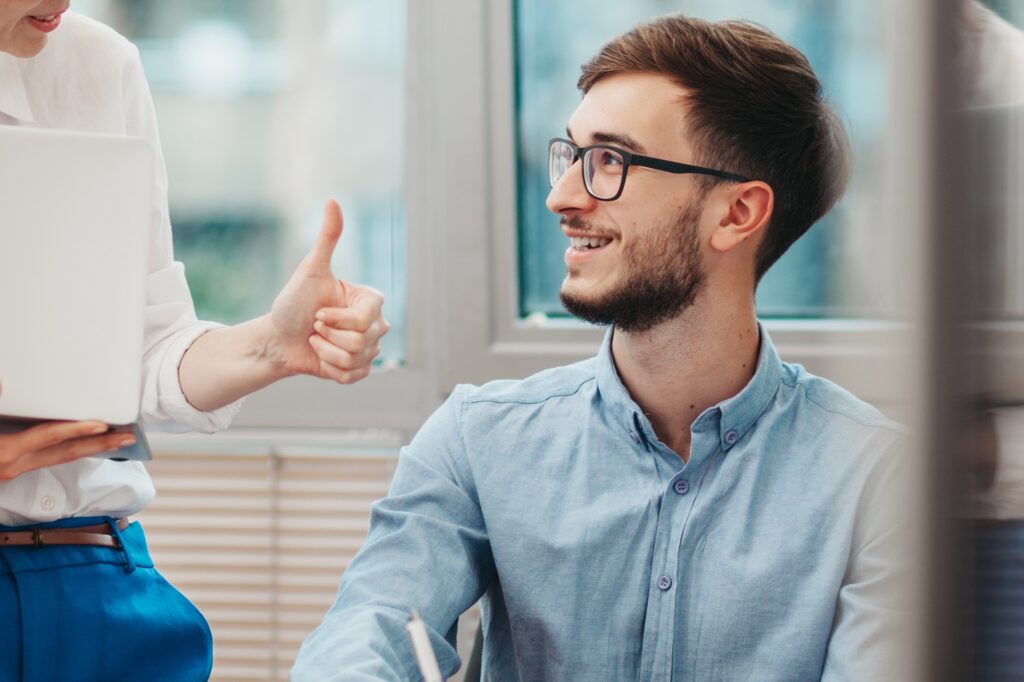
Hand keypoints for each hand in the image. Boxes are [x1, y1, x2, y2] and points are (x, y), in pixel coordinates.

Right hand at [0, 420, 137, 481]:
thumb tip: (2, 383)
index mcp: (7, 452)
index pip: (50, 437)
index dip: (76, 430)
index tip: (103, 426)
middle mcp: (17, 465)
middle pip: (67, 453)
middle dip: (100, 446)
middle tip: (129, 438)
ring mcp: (16, 471)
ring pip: (61, 459)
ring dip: (90, 449)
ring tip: (116, 441)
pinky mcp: (14, 472)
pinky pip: (50, 460)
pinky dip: (71, 451)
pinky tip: (84, 445)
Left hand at [269, 199, 388, 383]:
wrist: (278, 338)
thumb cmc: (293, 303)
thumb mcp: (310, 270)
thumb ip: (328, 238)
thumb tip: (333, 200)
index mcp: (371, 300)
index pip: (367, 318)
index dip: (338, 319)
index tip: (319, 311)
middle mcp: (376, 324)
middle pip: (363, 341)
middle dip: (329, 336)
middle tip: (316, 326)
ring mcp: (370, 348)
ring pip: (356, 359)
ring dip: (326, 352)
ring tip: (316, 340)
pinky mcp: (361, 370)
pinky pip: (353, 376)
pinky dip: (330, 369)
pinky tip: (321, 357)